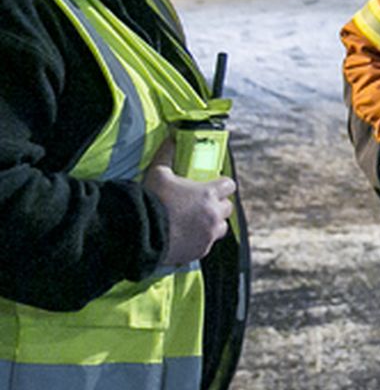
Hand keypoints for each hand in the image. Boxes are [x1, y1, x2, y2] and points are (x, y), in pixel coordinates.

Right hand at [143, 140, 235, 264]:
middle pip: (227, 208)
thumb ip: (167, 155)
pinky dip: (200, 240)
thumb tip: (170, 139)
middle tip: (201, 206)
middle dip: (217, 206)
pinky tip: (185, 237)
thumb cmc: (151, 201)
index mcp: (209, 193)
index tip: (212, 187)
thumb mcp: (158, 173)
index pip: (229, 185)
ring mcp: (209, 233)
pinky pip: (206, 244)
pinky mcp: (201, 250)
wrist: (141, 232)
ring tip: (194, 223)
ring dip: (211, 224)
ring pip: (220, 227)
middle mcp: (214, 213)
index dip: (221, 185)